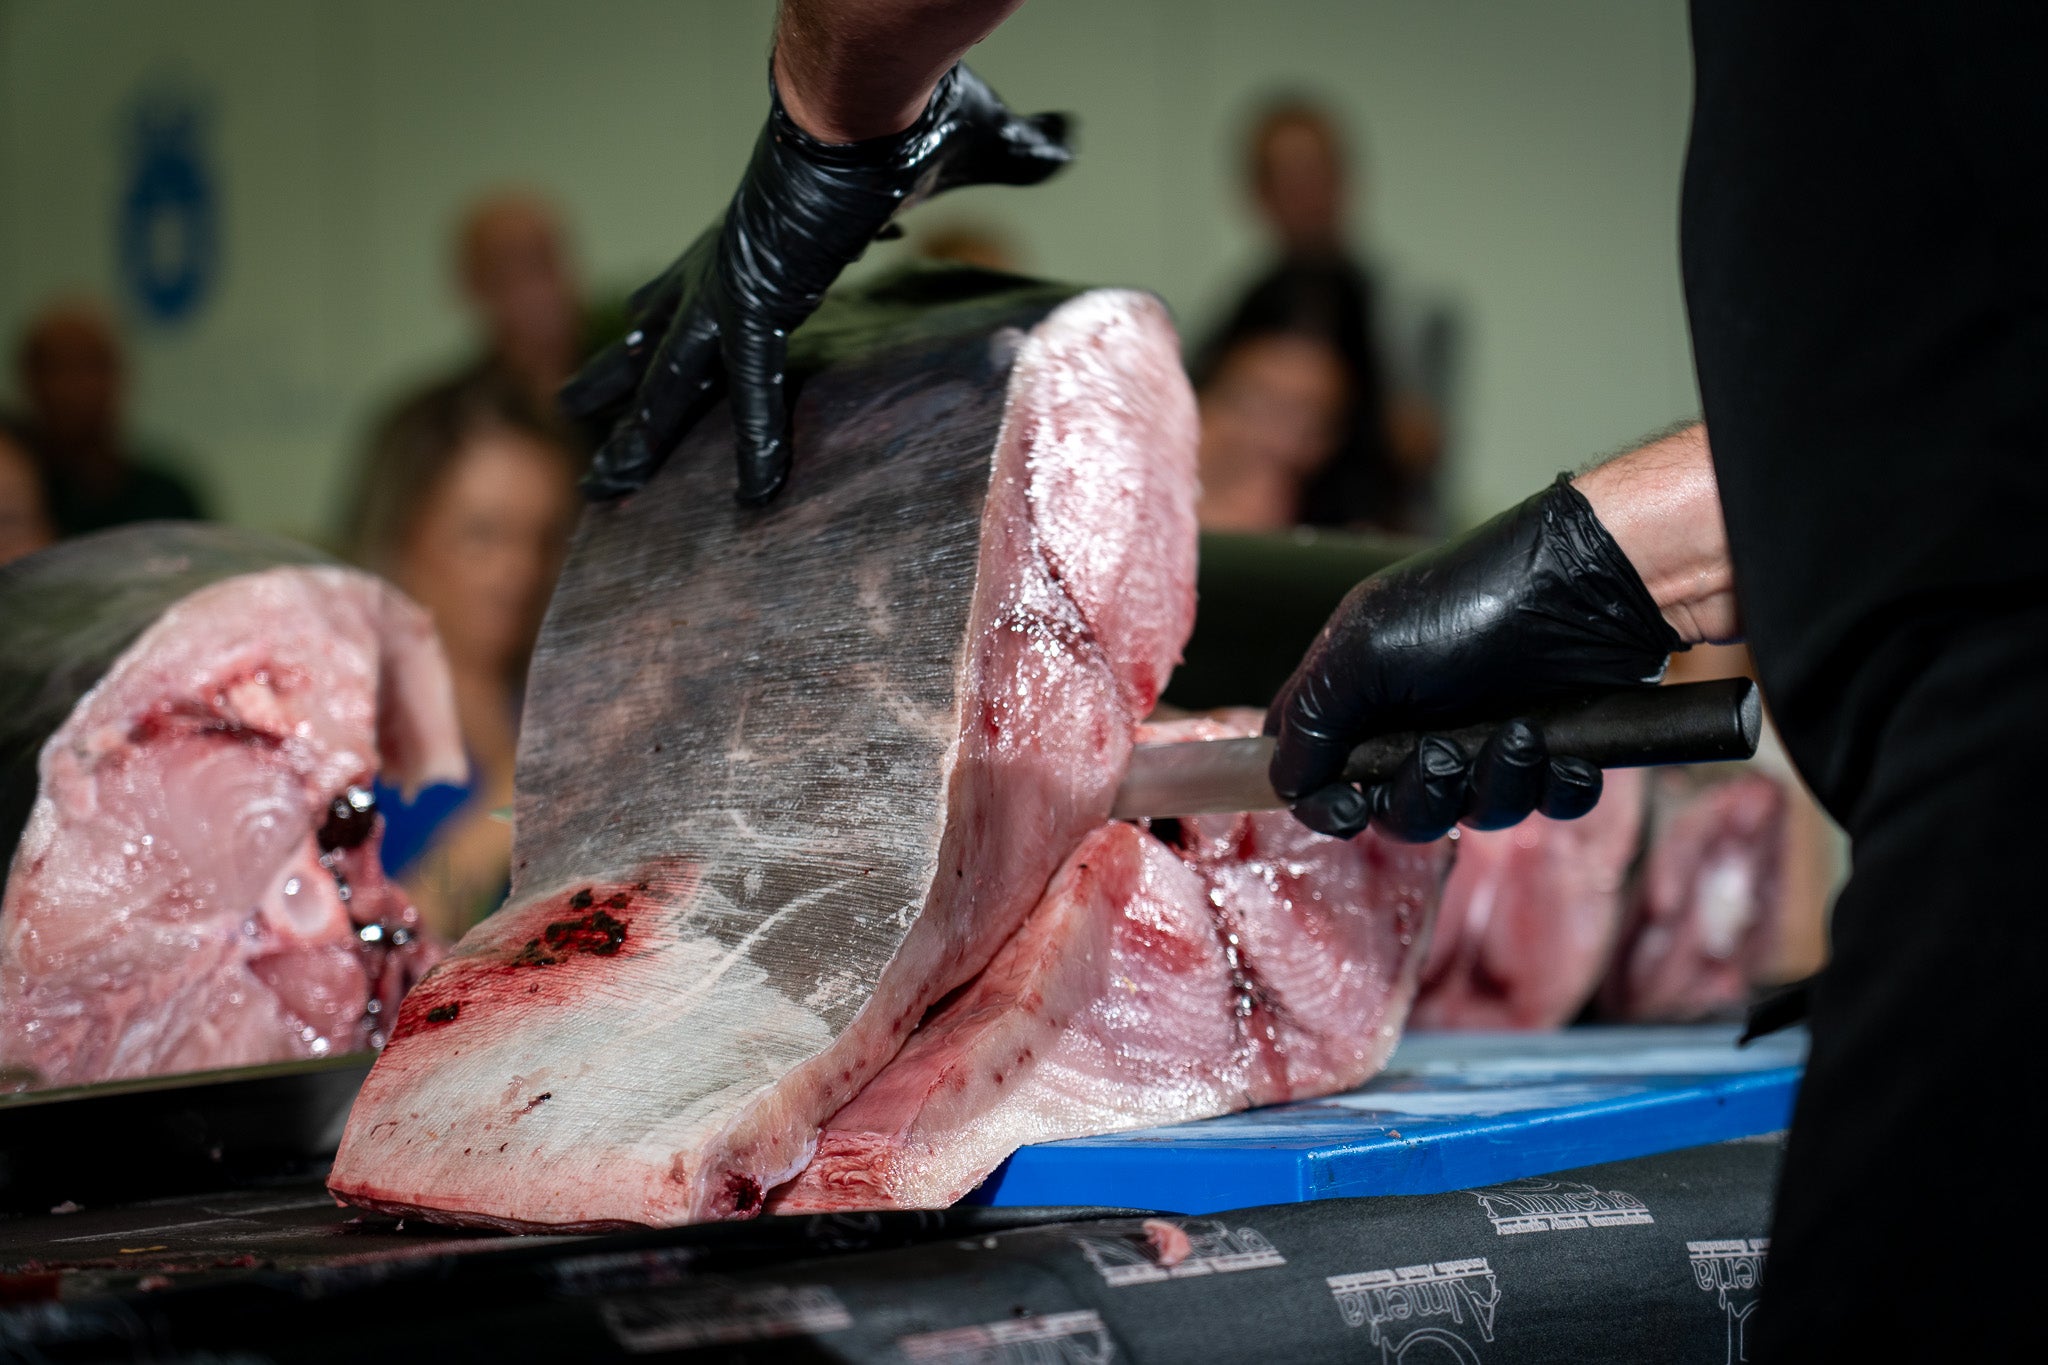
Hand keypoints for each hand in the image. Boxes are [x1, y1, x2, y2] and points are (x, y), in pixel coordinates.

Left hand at [564, 63, 1070, 503]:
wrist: (875, 88)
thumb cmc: (905, 104)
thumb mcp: (958, 144)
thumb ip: (1005, 158)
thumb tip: (1062, 143)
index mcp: (755, 230)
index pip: (696, 283)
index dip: (663, 314)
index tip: (638, 339)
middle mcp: (727, 259)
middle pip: (654, 333)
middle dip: (613, 380)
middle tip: (572, 411)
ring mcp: (732, 283)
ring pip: (669, 377)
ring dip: (635, 432)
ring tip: (601, 486)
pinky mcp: (761, 299)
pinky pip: (751, 388)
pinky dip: (755, 440)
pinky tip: (755, 494)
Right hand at [1265, 475, 1682, 840]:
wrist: (1586, 585)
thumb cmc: (1468, 603)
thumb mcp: (1361, 652)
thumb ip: (1308, 723)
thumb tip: (1283, 781)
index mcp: (1360, 697)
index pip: (1314, 771)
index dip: (1325, 803)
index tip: (1351, 808)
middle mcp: (1415, 724)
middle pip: (1397, 812)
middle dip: (1424, 796)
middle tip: (1447, 752)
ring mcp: (1482, 740)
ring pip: (1474, 815)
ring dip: (1498, 784)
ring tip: (1522, 734)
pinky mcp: (1547, 751)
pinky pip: (1546, 805)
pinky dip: (1557, 787)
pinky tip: (1564, 753)